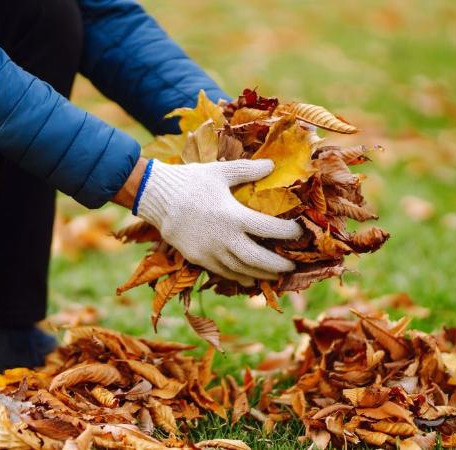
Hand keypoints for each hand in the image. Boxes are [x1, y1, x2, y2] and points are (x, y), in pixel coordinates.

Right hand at [132, 159, 301, 285]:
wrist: (157, 198)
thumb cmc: (191, 181)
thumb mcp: (220, 171)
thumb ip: (248, 170)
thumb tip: (272, 166)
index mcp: (233, 215)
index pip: (269, 229)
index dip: (288, 233)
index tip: (298, 232)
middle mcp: (224, 238)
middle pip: (258, 259)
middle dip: (278, 265)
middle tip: (291, 265)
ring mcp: (210, 252)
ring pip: (241, 270)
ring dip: (261, 275)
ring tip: (275, 275)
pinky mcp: (198, 258)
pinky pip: (223, 273)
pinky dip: (239, 277)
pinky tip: (250, 278)